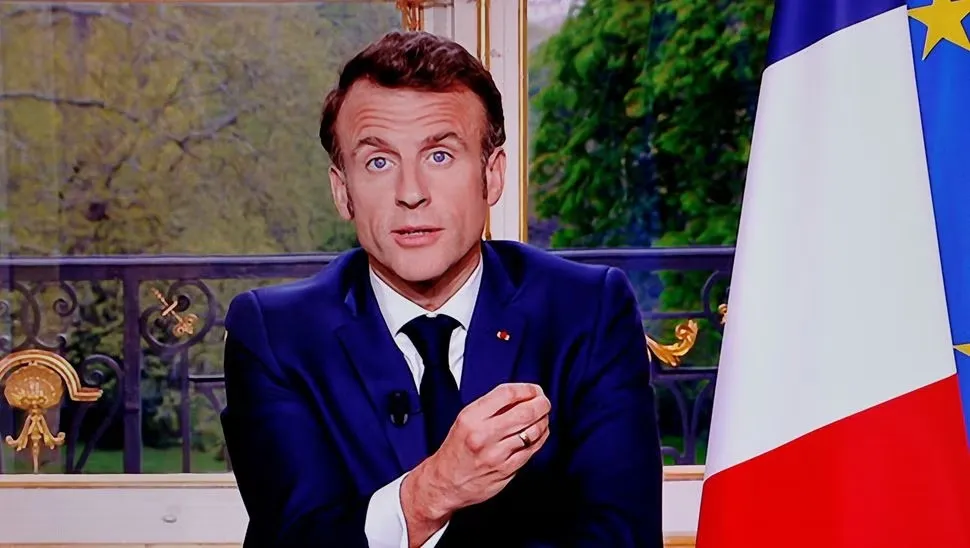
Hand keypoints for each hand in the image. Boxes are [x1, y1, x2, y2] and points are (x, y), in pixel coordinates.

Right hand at [403, 383, 550, 524]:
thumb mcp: (466, 420)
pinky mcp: (506, 470)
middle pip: (525, 412)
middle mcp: (484, 435)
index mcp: (472, 417)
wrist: (444, 483)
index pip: (507, 394)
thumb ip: (491, 407)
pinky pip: (532, 450)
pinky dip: (540, 438)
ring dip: (543, 421)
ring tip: (542, 417)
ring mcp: (496, 454)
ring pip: (533, 431)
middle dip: (541, 404)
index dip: (526, 389)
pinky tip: (539, 433)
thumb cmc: (456, 450)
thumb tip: (522, 395)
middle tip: (544, 402)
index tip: (533, 390)